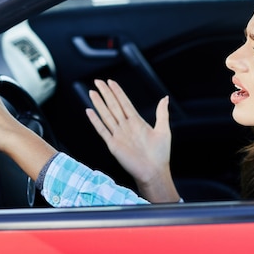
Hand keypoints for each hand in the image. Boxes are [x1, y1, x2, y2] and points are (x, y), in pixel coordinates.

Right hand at [86, 79, 178, 201]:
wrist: (154, 172)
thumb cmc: (160, 154)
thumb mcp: (163, 130)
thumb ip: (162, 113)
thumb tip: (164, 98)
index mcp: (137, 122)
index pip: (124, 102)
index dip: (117, 92)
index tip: (111, 82)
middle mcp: (126, 127)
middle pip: (113, 105)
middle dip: (106, 93)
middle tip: (98, 81)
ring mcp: (118, 135)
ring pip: (106, 115)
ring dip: (99, 103)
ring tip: (92, 92)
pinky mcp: (113, 145)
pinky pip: (102, 130)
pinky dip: (95, 121)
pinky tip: (89, 112)